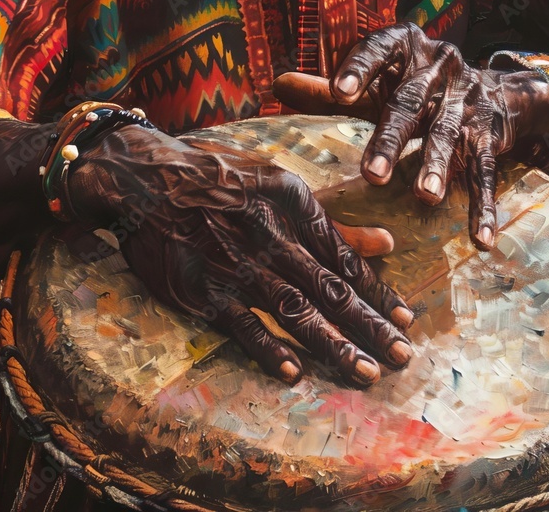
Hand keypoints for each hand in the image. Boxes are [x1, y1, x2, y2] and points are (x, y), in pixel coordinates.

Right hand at [67, 125, 414, 386]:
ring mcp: (235, 265)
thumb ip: (330, 220)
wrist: (140, 176)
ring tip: (365, 371)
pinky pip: (240, 324)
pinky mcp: (201, 289)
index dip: (379, 291)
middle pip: (329, 289)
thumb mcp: (276, 181)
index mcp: (293, 205)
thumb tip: (387, 242)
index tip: (408, 319)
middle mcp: (270, 236)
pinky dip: (267, 348)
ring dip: (332, 343)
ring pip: (294, 310)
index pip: (346, 258)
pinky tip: (294, 371)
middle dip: (370, 325)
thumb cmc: (213, 177)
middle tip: (403, 357)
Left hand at [274, 22, 548, 248]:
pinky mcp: (490, 133)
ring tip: (424, 198)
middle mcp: (439, 69)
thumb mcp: (377, 83)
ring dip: (437, 167)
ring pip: (448, 135)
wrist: (496, 92)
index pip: (378, 50)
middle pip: (410, 105)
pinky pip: (485, 170)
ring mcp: (467, 101)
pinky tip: (480, 238)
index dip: (360, 69)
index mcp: (405, 47)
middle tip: (372, 176)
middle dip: (391, 141)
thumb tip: (278, 85)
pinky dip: (483, 205)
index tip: (338, 93)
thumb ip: (329, 90)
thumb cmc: (416, 89)